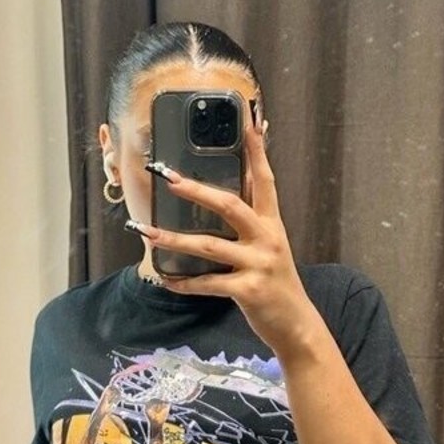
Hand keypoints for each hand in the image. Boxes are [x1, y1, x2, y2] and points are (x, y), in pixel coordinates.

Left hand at [135, 118, 319, 355]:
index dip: (256, 149)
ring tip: (147, 233)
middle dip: (197, 190)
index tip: (248, 119)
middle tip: (168, 177)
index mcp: (272, 223)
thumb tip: (233, 191)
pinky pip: (209, 283)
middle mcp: (267, 238)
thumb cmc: (275, 281)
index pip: (264, 178)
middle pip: (231, 205)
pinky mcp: (248, 291)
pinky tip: (166, 279)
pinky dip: (185, 282)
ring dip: (175, 239)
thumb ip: (253, 218)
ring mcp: (258, 264)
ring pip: (210, 246)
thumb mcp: (271, 245)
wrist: (296, 324)